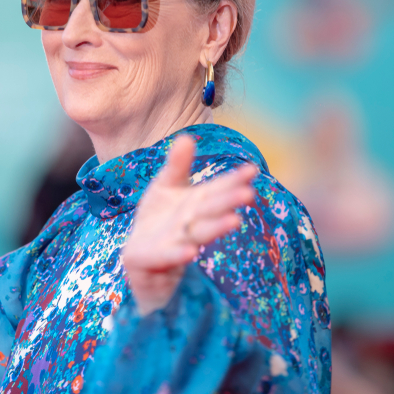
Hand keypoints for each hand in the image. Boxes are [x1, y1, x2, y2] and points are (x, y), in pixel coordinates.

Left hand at [121, 135, 256, 315]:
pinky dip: (180, 253)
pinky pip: (171, 255)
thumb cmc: (160, 218)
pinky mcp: (158, 257)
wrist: (141, 254)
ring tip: (234, 221)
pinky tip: (190, 251)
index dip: (234, 180)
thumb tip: (187, 137)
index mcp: (197, 202)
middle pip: (212, 209)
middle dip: (228, 202)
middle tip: (248, 194)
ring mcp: (179, 240)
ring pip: (200, 232)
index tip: (252, 170)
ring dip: (216, 227)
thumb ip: (177, 165)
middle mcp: (193, 221)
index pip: (218, 189)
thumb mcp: (166, 186)